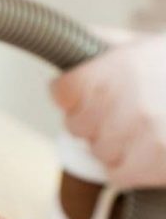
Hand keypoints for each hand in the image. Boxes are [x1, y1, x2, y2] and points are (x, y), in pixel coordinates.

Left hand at [52, 33, 165, 188]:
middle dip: (97, 122)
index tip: (88, 93)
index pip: (62, 91)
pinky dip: (132, 168)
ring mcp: (142, 132)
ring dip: (117, 146)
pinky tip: (153, 150)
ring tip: (149, 129)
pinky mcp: (156, 162)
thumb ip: (104, 44)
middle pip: (77, 126)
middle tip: (128, 112)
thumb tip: (68, 49)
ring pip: (98, 151)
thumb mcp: (144, 45)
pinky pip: (118, 173)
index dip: (73, 94)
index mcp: (117, 65)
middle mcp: (126, 98)